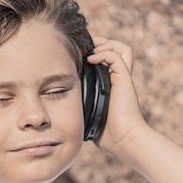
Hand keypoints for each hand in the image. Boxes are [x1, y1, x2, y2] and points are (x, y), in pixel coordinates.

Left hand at [87, 37, 147, 156]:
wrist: (123, 139)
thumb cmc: (104, 132)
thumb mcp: (85, 113)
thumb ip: (77, 103)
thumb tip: (57, 102)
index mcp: (109, 84)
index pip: (107, 60)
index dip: (94, 52)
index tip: (78, 54)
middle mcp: (117, 78)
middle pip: (115, 49)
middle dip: (99, 44)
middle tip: (83, 47)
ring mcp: (122, 77)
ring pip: (120, 48)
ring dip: (105, 44)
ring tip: (90, 51)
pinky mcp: (124, 78)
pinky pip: (115, 56)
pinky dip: (103, 53)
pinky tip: (91, 60)